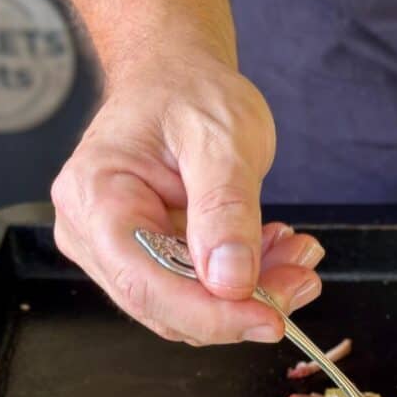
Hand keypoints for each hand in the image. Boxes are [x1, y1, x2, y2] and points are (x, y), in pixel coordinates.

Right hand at [51, 52, 322, 343]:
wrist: (176, 77)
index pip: (148, 286)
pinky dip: (246, 283)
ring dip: (253, 294)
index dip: (214, 316)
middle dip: (243, 305)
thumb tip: (231, 281)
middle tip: (302, 275)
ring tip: (297, 254)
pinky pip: (200, 295)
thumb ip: (226, 209)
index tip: (273, 319)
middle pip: (170, 308)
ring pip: (191, 310)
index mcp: (96, 199)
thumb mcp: (221, 136)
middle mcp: (94, 235)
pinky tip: (276, 252)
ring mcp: (119, 254)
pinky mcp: (148, 263)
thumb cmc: (188, 91)